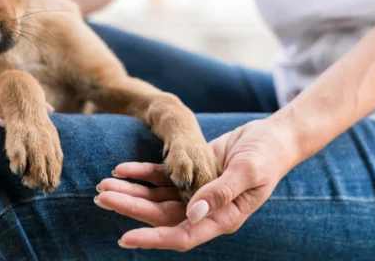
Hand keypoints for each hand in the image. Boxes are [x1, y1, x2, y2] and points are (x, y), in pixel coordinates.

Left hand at [95, 119, 298, 250]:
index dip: (153, 238)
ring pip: (156, 197)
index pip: (182, 235)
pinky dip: (141, 173)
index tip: (125, 238)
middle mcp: (204, 209)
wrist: (273, 136)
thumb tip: (192, 215)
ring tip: (103, 185)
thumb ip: (221, 193)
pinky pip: (161, 176)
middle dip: (130, 208)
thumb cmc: (268, 156)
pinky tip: (122, 169)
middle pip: (160, 216)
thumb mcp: (248, 171)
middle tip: (101, 199)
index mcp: (222, 218)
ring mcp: (196, 191)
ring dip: (130, 191)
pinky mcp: (191, 172)